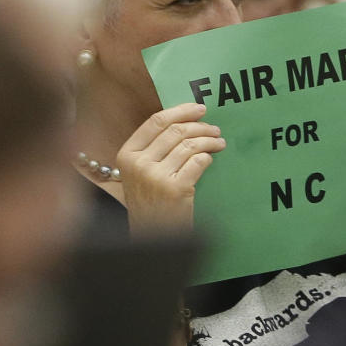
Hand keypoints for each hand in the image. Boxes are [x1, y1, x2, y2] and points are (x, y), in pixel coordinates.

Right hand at [116, 103, 225, 234]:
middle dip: (200, 126)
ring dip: (210, 140)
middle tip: (215, 129)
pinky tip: (211, 159)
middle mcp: (138, 164)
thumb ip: (153, 148)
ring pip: (190, 145)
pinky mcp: (175, 189)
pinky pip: (198, 161)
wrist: (151, 237)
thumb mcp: (139, 173)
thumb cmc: (149, 202)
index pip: (155, 122)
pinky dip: (208, 157)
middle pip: (176, 131)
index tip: (199, 109)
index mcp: (126, 155)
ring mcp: (156, 177)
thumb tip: (184, 120)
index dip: (180, 111)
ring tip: (219, 143)